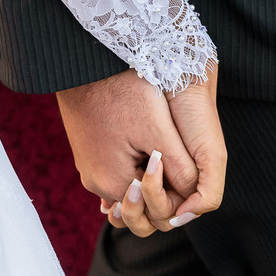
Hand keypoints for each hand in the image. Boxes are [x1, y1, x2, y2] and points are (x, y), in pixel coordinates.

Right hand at [57, 67, 225, 234]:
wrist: (83, 64)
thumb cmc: (121, 92)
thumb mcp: (157, 130)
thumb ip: (178, 167)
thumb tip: (193, 197)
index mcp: (113, 183)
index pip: (155, 210)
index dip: (176, 194)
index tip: (181, 162)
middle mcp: (96, 184)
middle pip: (140, 204)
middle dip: (162, 189)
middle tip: (172, 157)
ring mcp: (89, 170)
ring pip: (128, 189)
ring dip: (147, 178)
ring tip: (159, 151)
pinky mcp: (88, 155)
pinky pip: (115, 172)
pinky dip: (132, 166)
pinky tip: (143, 146)